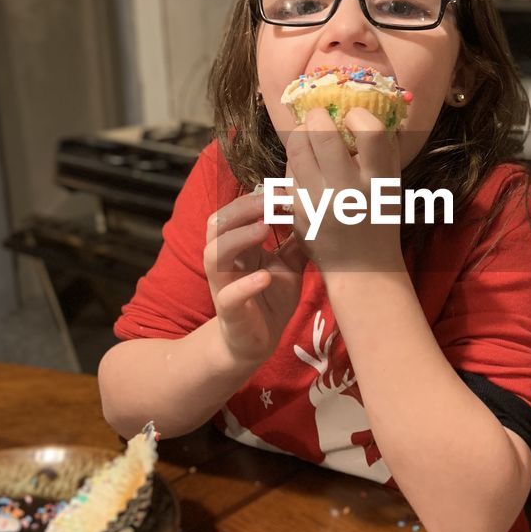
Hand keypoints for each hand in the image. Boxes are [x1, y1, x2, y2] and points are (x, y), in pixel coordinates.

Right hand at [203, 191, 308, 367]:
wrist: (258, 342)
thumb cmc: (270, 299)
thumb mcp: (289, 265)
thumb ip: (296, 242)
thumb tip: (317, 213)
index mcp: (238, 246)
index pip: (235, 212)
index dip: (255, 198)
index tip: (283, 189)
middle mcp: (225, 261)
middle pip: (217, 223)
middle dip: (242, 208)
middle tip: (271, 201)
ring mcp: (223, 285)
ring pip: (213, 253)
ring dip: (237, 237)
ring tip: (264, 228)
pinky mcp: (229, 311)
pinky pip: (229, 296)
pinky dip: (245, 285)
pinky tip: (264, 277)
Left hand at [284, 106, 405, 277]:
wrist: (361, 268)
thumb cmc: (380, 220)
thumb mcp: (392, 186)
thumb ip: (385, 150)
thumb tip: (375, 107)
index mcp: (379, 182)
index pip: (371, 132)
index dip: (358, 115)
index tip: (353, 117)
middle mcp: (348, 191)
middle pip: (324, 136)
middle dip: (318, 117)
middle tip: (319, 116)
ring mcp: (319, 202)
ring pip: (298, 148)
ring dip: (300, 133)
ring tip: (308, 133)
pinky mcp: (298, 210)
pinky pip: (288, 171)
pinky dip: (295, 160)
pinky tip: (304, 162)